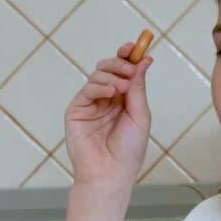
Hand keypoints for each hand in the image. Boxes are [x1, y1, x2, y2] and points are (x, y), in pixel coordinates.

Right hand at [64, 43, 153, 187]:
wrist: (111, 173)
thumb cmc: (128, 150)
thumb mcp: (140, 115)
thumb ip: (138, 88)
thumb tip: (143, 61)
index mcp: (124, 99)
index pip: (124, 71)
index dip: (128, 57)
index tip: (135, 47)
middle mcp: (106, 98)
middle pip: (109, 68)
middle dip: (120, 62)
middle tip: (130, 66)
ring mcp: (91, 103)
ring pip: (98, 75)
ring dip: (112, 75)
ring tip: (123, 86)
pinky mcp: (77, 110)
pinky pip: (87, 90)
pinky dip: (100, 87)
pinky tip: (111, 93)